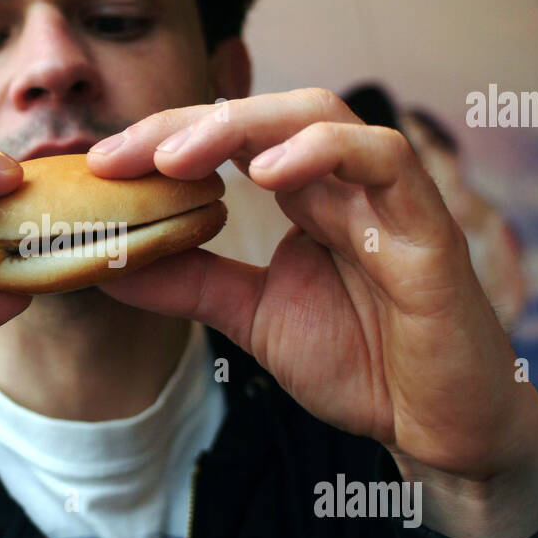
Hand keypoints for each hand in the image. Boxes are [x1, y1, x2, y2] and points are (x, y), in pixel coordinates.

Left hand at [87, 89, 537, 537]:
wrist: (437, 426)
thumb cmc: (362, 363)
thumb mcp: (251, 316)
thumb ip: (189, 283)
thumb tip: (105, 265)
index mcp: (305, 196)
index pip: (230, 138)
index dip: (163, 139)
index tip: (99, 165)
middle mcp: (343, 183)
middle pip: (265, 111)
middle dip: (186, 123)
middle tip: (117, 155)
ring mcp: (388, 198)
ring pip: (321, 114)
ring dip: (241, 126)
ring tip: (177, 160)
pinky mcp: (428, 228)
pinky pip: (384, 158)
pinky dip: (323, 153)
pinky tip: (266, 177)